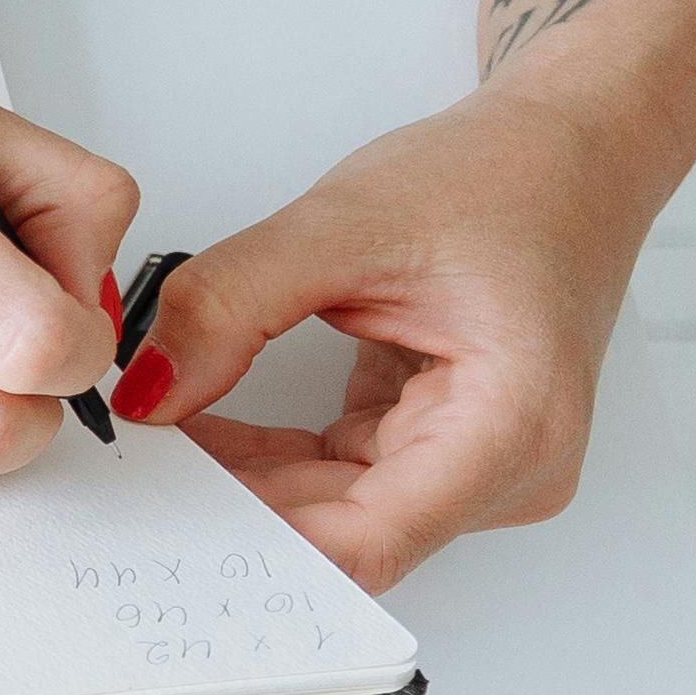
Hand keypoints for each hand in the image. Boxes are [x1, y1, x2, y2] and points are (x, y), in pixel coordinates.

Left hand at [125, 80, 671, 589]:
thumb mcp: (342, 224)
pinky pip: (335, 480)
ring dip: (241, 486)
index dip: (255, 542)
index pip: (366, 543)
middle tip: (128, 479)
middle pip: (343, 536)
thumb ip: (230, 306)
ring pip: (330, 514)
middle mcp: (510, 469)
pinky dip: (267, 460)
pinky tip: (199, 428)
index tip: (164, 517)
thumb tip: (148, 393)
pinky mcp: (441, 450)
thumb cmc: (504, 177)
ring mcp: (478, 469)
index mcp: (514, 425)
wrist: (567, 151)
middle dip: (232, 512)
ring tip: (152, 443)